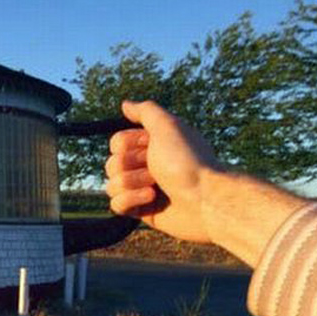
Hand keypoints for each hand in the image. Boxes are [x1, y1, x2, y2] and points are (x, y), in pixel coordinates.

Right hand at [105, 100, 221, 242]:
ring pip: (111, 185)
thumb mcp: (167, 126)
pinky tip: (150, 200)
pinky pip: (116, 205)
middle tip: (155, 171)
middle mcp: (146, 166)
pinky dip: (130, 200)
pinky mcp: (142, 211)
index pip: (116, 142)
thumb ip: (145, 111)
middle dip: (130, 166)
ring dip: (131, 183)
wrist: (205, 199)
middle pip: (111, 164)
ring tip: (154, 187)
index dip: (128, 145)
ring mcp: (143, 189)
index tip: (150, 147)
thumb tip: (125, 104)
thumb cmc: (187, 161)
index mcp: (152, 145)